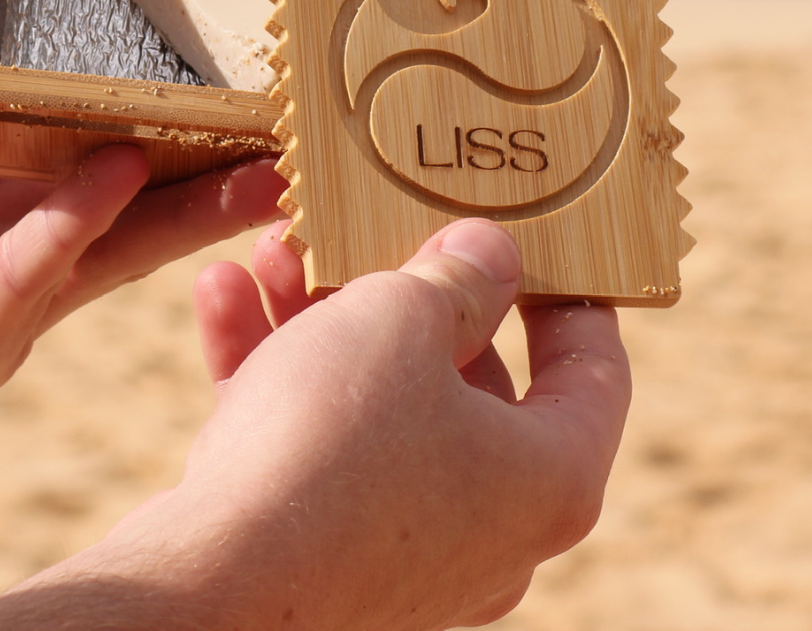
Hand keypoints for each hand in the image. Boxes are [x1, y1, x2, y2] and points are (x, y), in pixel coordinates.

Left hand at [0, 0, 282, 505]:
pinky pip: (33, 287)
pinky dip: (71, 235)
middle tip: (299, 109)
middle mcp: (25, 215)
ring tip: (265, 166)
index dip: (172, 81)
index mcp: (4, 146)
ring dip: (193, 209)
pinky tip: (109, 186)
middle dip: (224, 151)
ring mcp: (5, 283)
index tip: (240, 39)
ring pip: (121, 244)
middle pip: (148, 181)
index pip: (108, 109)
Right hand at [0, 218, 629, 629]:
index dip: (568, 293)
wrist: (217, 581)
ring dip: (320, 317)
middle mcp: (491, 526)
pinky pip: (317, 445)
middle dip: (403, 291)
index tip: (534, 240)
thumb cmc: (332, 441)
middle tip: (368, 229)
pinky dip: (277, 373)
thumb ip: (458, 276)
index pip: (593, 371)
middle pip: (466, 377)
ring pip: (377, 404)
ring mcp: (406, 548)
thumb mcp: (400, 319)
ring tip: (273, 250)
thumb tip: (491, 253)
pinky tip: (221, 297)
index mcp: (549, 477)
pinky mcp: (328, 556)